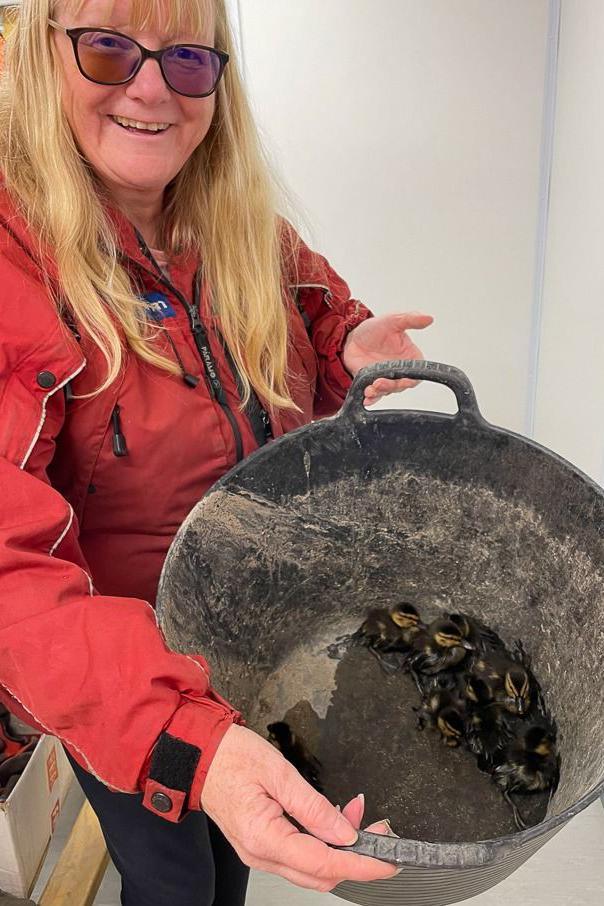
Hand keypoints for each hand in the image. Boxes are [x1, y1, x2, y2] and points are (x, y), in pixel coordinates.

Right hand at [201, 724, 396, 891]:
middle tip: (379, 829)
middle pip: (321, 874)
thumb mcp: (278, 771)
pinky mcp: (263, 845)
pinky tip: (334, 817)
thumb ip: (313, 805)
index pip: (323, 863)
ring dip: (340, 847)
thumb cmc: (230, 757)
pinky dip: (323, 841)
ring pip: (312, 867)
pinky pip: (300, 854)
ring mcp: (260, 853)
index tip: (387, 861)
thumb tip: (345, 832)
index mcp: (263, 837)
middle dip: (356, 857)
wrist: (199, 755)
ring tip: (357, 812)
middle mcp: (261, 854)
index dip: (361, 864)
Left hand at [342, 312, 433, 404]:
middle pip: (401, 386)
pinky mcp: (371, 384)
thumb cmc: (374, 330)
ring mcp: (386, 379)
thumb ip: (410, 319)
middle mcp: (400, 372)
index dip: (412, 379)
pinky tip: (366, 399)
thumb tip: (428, 318)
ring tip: (370, 389)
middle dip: (391, 386)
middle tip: (379, 382)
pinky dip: (371, 399)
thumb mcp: (392, 320)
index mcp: (410, 358)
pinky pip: (374, 396)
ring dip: (379, 393)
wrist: (352, 338)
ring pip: (387, 392)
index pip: (417, 374)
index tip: (405, 380)